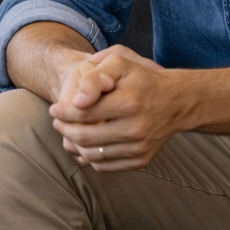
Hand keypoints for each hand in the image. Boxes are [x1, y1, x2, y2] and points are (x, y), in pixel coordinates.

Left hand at [49, 44, 183, 171]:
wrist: (175, 101)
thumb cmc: (140, 79)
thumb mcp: (118, 63)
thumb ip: (94, 76)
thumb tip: (77, 101)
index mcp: (128, 102)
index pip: (83, 113)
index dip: (62, 113)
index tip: (54, 109)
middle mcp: (136, 128)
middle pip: (84, 137)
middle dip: (64, 129)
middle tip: (57, 122)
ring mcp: (140, 147)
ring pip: (92, 155)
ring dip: (74, 145)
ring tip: (68, 132)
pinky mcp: (141, 160)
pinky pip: (104, 166)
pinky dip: (89, 157)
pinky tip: (85, 144)